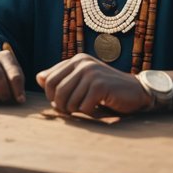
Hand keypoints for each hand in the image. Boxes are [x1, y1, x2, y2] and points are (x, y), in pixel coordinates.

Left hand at [36, 53, 150, 115]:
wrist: (134, 90)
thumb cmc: (105, 87)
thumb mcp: (82, 79)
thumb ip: (61, 77)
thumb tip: (38, 77)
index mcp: (76, 59)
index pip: (49, 79)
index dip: (51, 96)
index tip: (61, 103)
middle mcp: (83, 63)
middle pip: (57, 91)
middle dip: (62, 106)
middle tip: (73, 110)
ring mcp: (91, 73)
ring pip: (69, 101)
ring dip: (76, 111)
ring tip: (87, 108)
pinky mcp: (100, 85)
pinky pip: (83, 107)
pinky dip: (88, 113)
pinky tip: (97, 109)